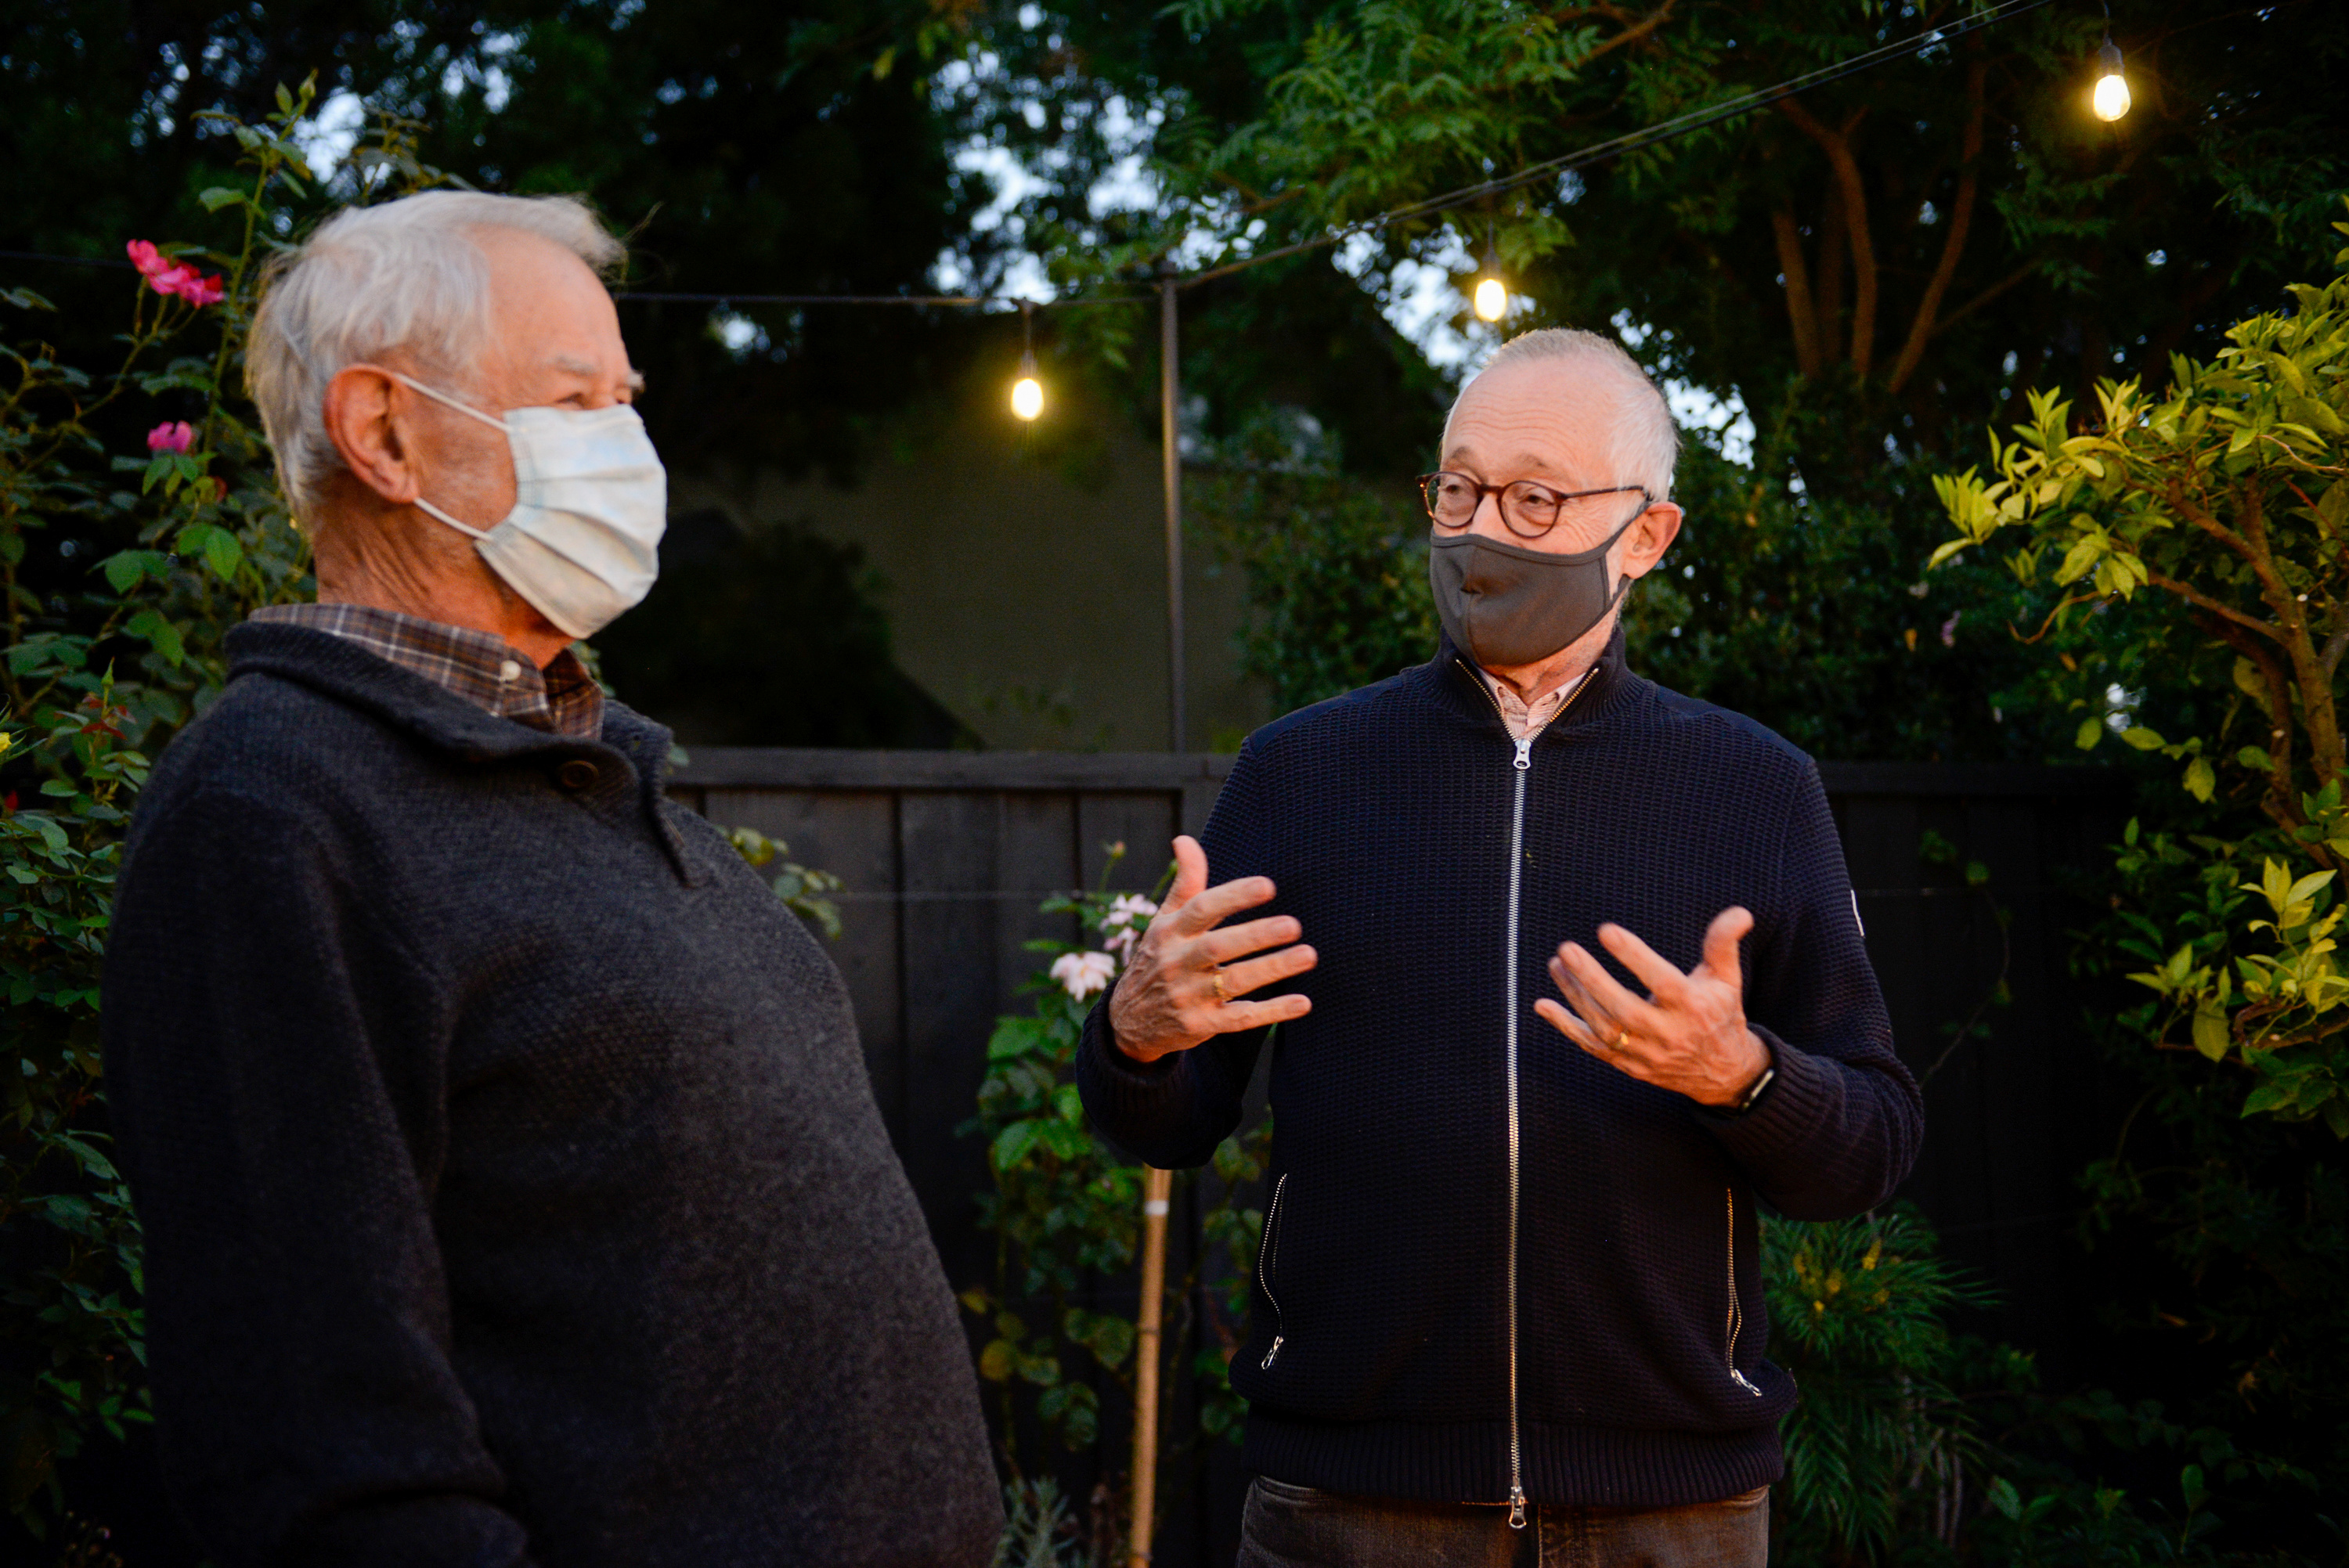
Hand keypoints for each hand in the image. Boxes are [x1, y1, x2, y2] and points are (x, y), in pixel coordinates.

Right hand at [1107, 835, 1316, 1063]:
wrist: (1129, 1020)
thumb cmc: (1160, 958)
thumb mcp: (1165, 921)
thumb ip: (1185, 883)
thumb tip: (1184, 840)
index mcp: (1169, 932)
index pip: (1201, 909)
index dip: (1234, 897)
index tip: (1268, 886)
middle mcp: (1176, 964)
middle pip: (1217, 947)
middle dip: (1256, 935)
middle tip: (1294, 925)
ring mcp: (1188, 997)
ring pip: (1233, 983)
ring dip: (1272, 969)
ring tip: (1308, 955)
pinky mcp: (1201, 1026)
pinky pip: (1240, 1019)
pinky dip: (1272, 1012)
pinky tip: (1303, 1002)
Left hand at [1534, 906, 1770, 1107]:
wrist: (1720, 1072)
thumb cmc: (1718, 1013)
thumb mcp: (1726, 979)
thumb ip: (1723, 944)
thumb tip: (1739, 911)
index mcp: (1692, 1008)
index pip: (1661, 981)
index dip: (1634, 956)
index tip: (1606, 930)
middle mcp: (1668, 1033)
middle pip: (1624, 1008)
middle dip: (1592, 979)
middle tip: (1567, 949)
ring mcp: (1645, 1053)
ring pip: (1604, 1027)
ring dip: (1575, 995)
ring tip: (1557, 963)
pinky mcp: (1628, 1065)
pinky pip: (1592, 1047)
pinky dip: (1566, 1027)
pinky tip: (1543, 1006)